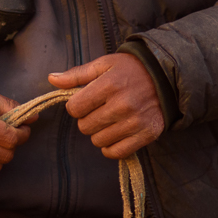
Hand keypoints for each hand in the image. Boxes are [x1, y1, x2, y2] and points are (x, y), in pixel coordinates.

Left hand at [48, 53, 164, 158]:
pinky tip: (116, 133)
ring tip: (110, 119)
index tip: (86, 101)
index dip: (76, 106)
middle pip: (85, 127)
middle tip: (100, 109)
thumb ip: (77, 75)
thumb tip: (52, 79)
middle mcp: (122, 105)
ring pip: (98, 141)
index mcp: (109, 85)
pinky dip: (111, 147)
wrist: (166, 76)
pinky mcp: (146, 134)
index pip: (74, 108)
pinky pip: (116, 152)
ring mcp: (135, 122)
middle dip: (87, 119)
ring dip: (100, 133)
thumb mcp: (104, 64)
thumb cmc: (130, 69)